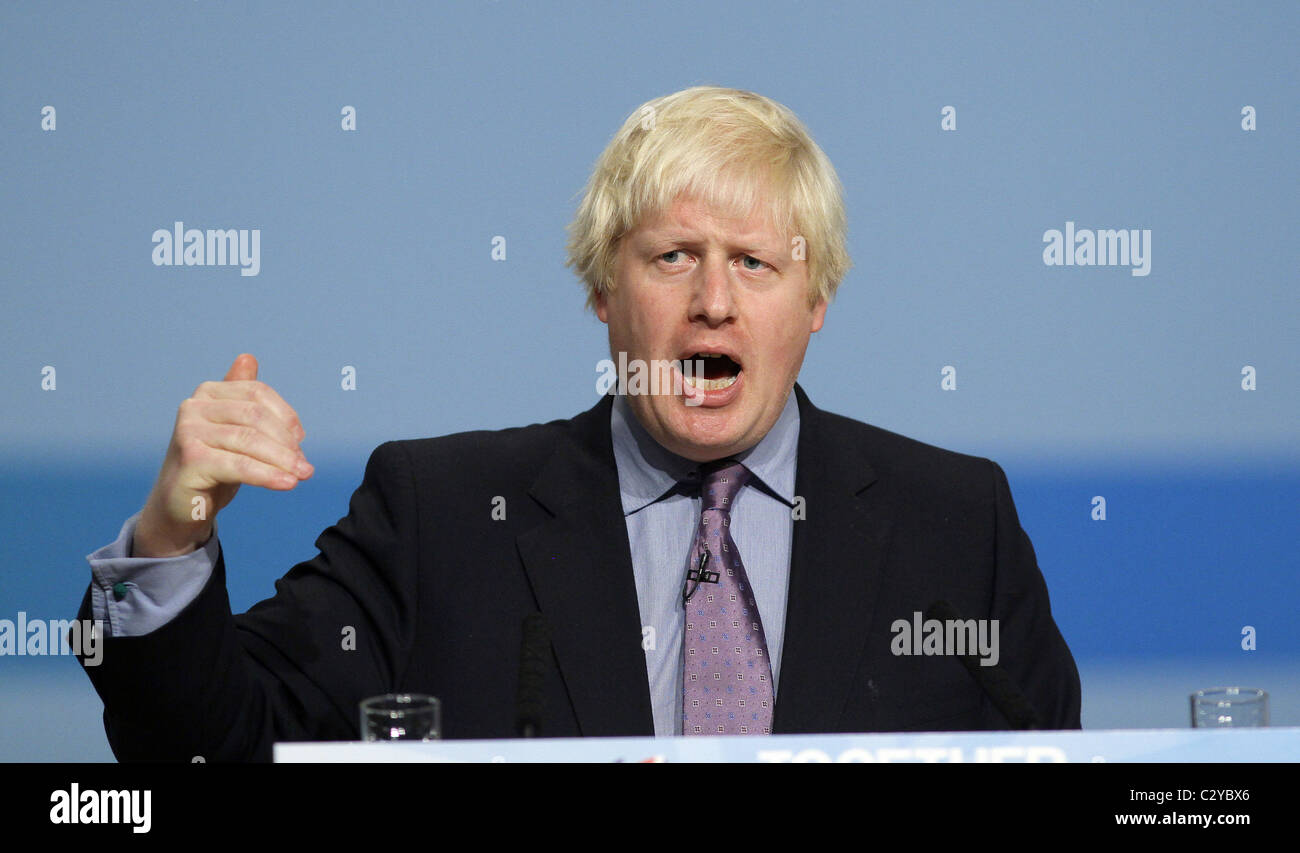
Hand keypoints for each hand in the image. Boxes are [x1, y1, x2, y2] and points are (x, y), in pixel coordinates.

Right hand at [132, 354, 312, 557]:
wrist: (180, 504)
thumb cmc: (213, 464)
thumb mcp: (232, 428)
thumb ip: (244, 398)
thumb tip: (248, 357)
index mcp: (209, 392)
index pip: (258, 393)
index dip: (285, 416)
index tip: (300, 440)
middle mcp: (194, 406)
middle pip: (256, 417)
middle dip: (286, 442)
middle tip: (305, 466)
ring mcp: (188, 431)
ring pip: (250, 441)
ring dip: (282, 460)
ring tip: (301, 475)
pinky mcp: (191, 459)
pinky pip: (239, 465)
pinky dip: (268, 475)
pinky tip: (287, 483)